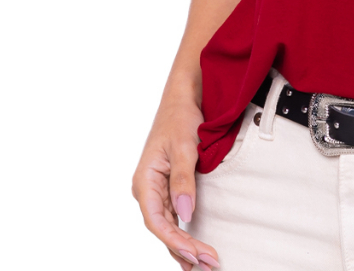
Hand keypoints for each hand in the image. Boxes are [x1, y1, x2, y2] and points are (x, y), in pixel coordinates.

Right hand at [131, 95, 220, 269]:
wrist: (182, 98)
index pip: (157, 222)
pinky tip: (192, 250)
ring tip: (205, 264)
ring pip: (168, 226)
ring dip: (185, 245)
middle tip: (209, 264)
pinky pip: (173, 217)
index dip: (175, 241)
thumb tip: (185, 214)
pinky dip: (183, 233)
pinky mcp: (167, 188)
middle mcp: (147, 189)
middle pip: (164, 228)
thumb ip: (183, 181)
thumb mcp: (184, 147)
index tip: (195, 255)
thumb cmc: (180, 118)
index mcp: (144, 181)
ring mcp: (156, 190)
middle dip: (184, 249)